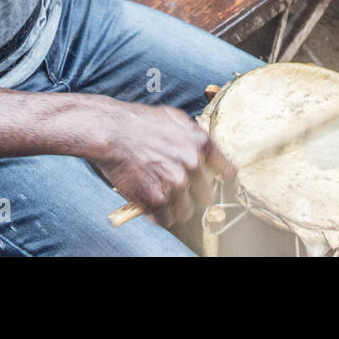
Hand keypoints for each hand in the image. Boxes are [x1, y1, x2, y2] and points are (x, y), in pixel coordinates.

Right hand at [94, 102, 228, 227]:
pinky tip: (149, 204)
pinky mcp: (156, 199)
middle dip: (194, 196)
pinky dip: (158, 216)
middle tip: (179, 192)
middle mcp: (193, 164)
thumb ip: (194, 135)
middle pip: (206, 197)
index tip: (224, 189)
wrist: (111, 131)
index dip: (227, 183)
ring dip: (175, 208)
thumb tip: (205, 148)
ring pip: (186, 211)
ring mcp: (175, 183)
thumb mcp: (175, 118)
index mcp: (201, 143)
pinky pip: (165, 220)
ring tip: (161, 197)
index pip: (228, 171)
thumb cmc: (139, 122)